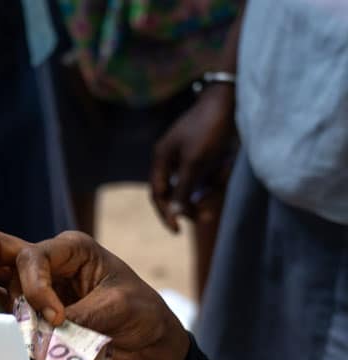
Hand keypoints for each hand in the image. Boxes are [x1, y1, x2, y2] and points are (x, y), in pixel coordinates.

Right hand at [0, 229, 189, 359]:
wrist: (143, 340)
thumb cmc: (137, 313)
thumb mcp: (116, 309)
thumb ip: (78, 318)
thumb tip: (41, 336)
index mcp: (70, 250)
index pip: (32, 257)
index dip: (35, 289)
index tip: (56, 319)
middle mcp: (44, 262)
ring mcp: (28, 286)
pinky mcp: (23, 313)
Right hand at [150, 84, 235, 231]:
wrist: (233, 97)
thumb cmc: (209, 128)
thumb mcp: (194, 163)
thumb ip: (182, 191)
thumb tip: (172, 216)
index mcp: (162, 159)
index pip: (158, 194)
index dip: (166, 213)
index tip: (177, 230)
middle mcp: (172, 159)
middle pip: (177, 193)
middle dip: (193, 204)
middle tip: (208, 217)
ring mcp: (190, 156)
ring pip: (196, 186)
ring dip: (209, 190)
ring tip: (222, 182)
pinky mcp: (207, 154)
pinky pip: (209, 175)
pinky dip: (218, 176)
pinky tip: (227, 164)